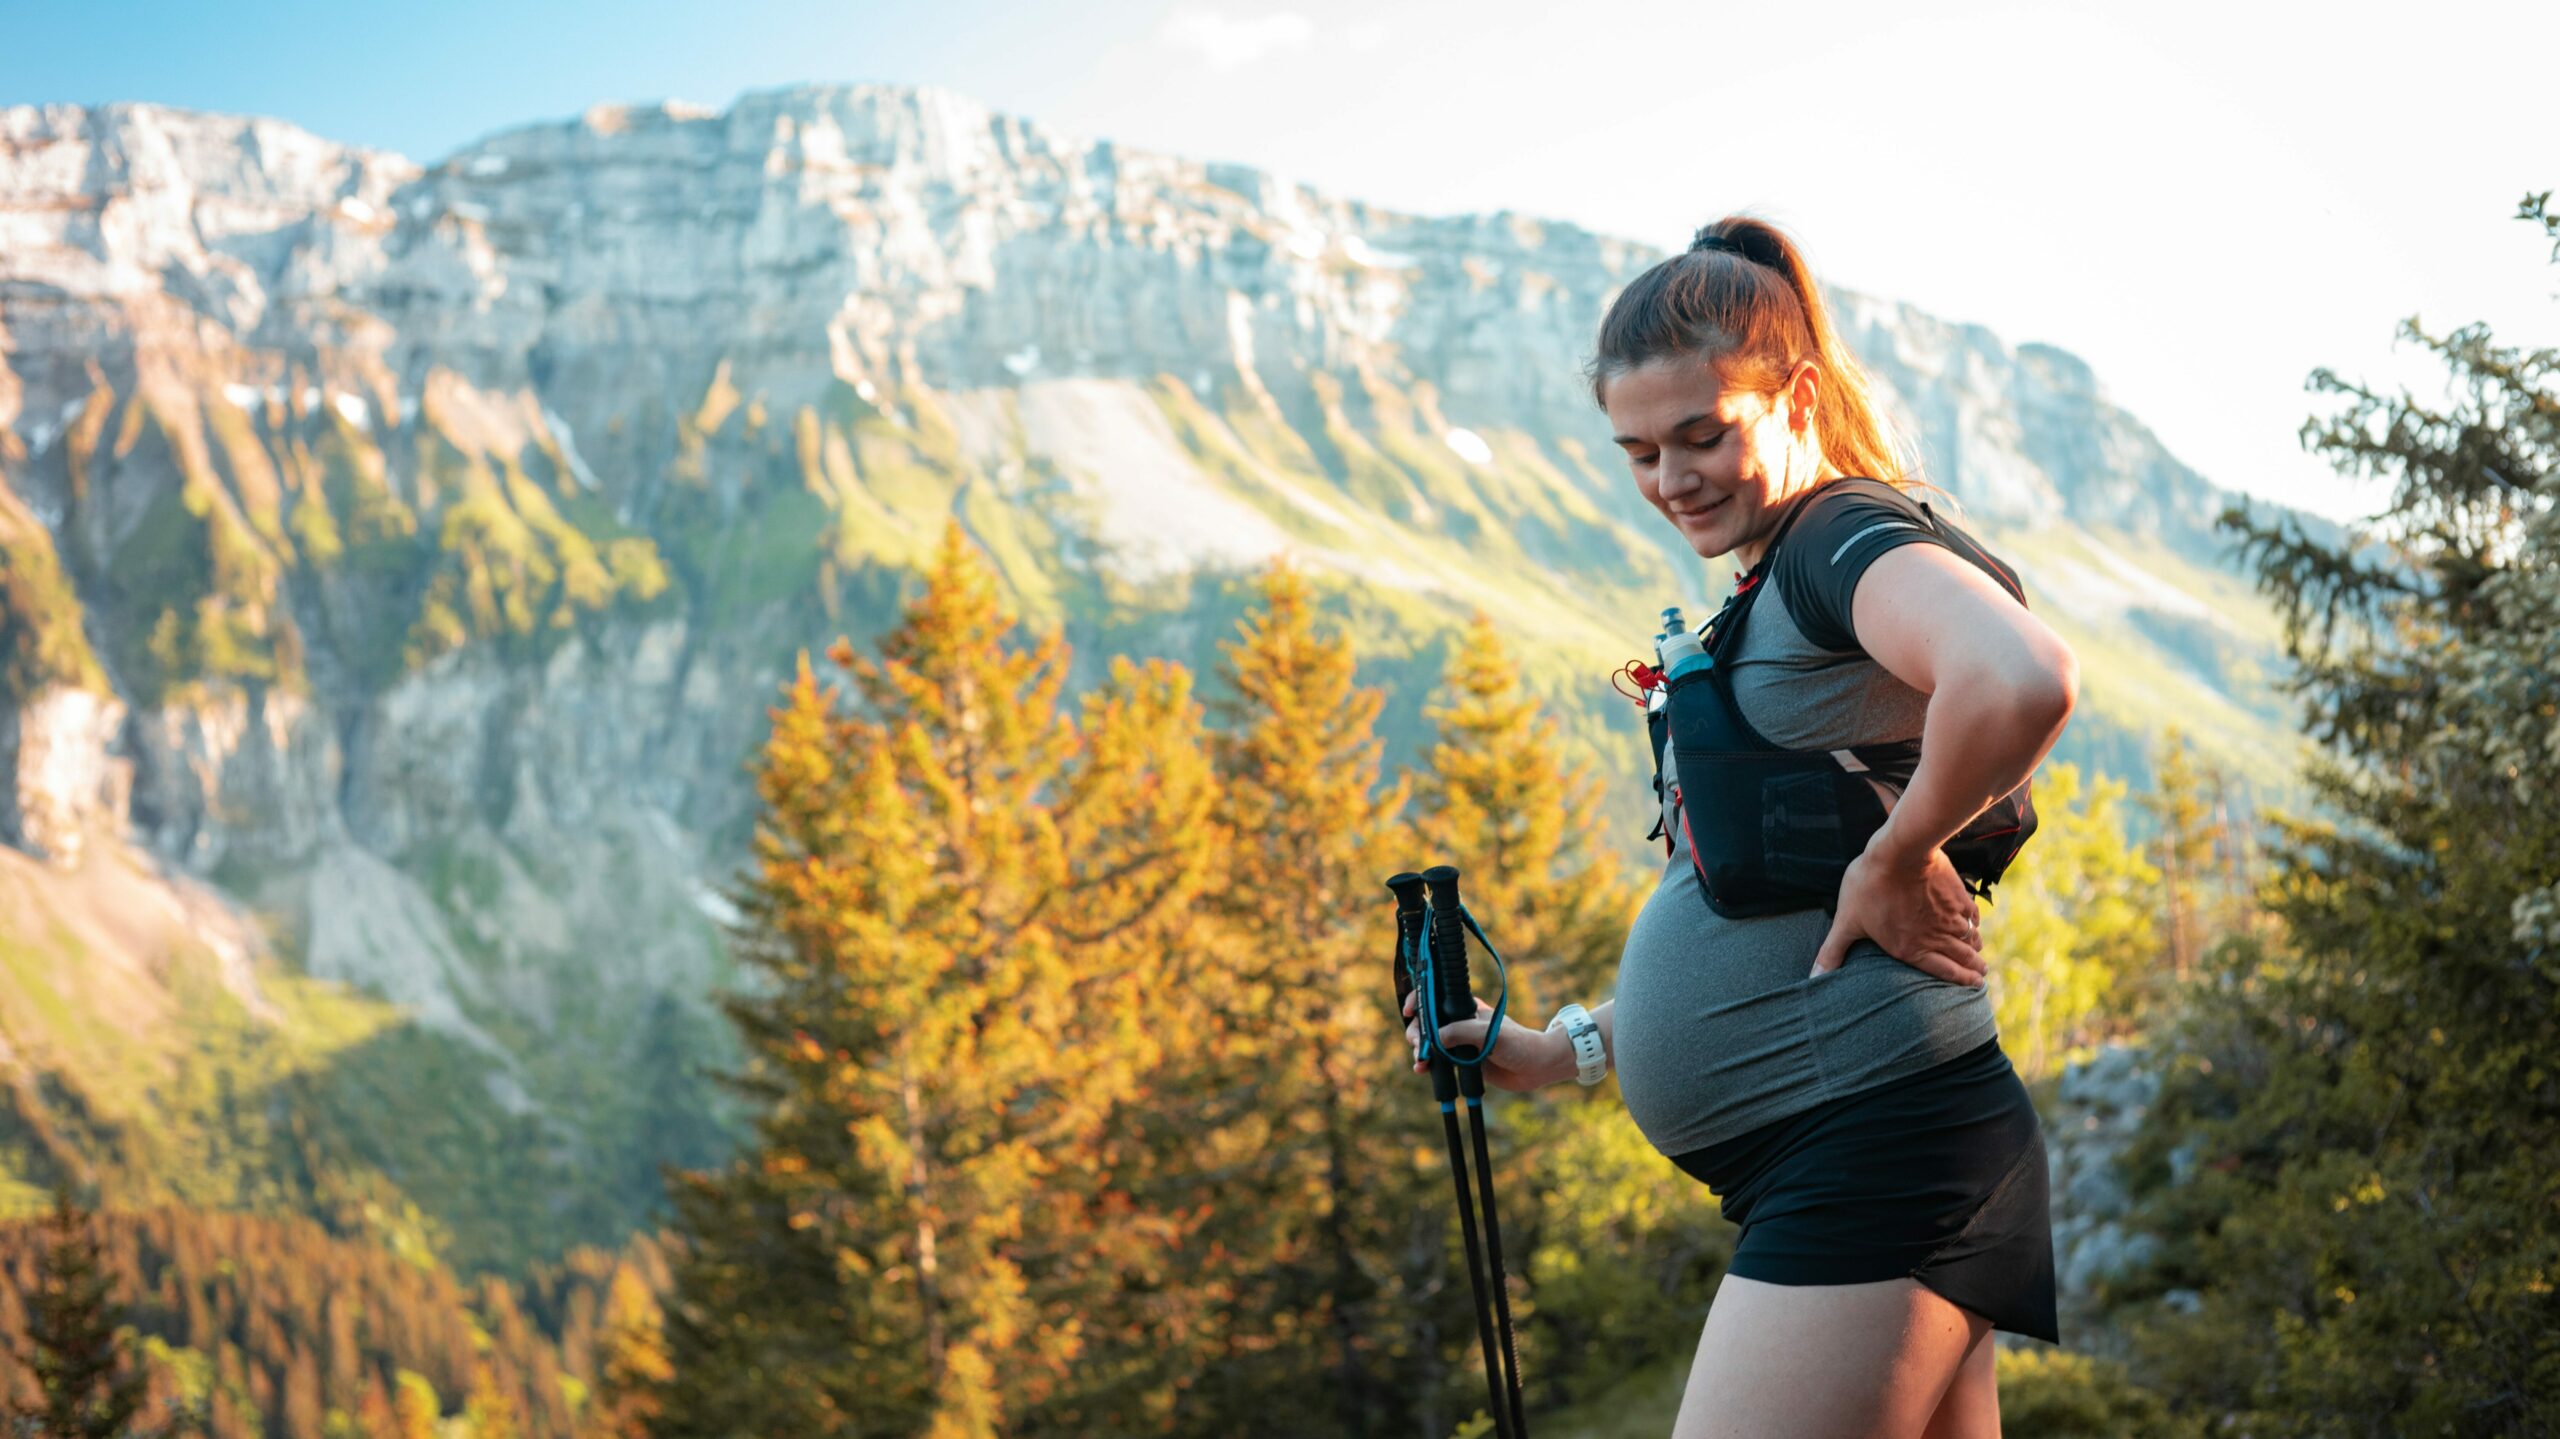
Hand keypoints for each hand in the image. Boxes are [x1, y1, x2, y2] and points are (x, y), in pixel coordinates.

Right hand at [1402, 991, 1564, 1091]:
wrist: (1536, 1067)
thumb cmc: (1518, 1043)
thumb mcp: (1488, 1034)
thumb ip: (1461, 1033)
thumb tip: (1433, 1039)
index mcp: (1466, 1009)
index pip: (1436, 998)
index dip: (1419, 1001)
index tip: (1410, 1011)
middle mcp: (1460, 1024)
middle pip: (1427, 1023)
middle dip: (1417, 1032)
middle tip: (1418, 1044)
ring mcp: (1460, 1043)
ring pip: (1430, 1043)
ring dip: (1420, 1050)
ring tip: (1420, 1062)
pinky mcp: (1462, 1062)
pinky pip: (1438, 1062)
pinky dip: (1427, 1065)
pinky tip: (1422, 1070)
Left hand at [1810, 838, 1985, 985]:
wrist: (1901, 851)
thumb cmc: (1870, 886)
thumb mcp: (1847, 921)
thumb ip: (1833, 951)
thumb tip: (1813, 977)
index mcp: (1911, 949)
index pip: (1943, 971)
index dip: (1960, 980)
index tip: (1973, 986)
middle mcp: (1936, 937)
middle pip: (1961, 957)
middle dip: (1973, 969)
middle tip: (1981, 976)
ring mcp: (1950, 915)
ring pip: (1969, 937)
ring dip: (1975, 947)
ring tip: (1979, 953)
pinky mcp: (1957, 894)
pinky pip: (1972, 914)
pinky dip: (1975, 922)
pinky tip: (1974, 922)